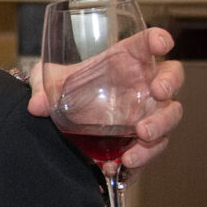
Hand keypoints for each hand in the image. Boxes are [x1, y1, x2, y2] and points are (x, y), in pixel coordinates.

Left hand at [27, 25, 184, 170]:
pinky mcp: (142, 142)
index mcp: (126, 61)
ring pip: (168, 117)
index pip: (147, 44)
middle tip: (158, 92)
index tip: (162, 43)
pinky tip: (120, 165)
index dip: (158, 40)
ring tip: (143, 134)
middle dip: (170, 83)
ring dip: (160, 125)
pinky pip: (150, 151)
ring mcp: (146, 114)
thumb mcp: (50, 85)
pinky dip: (140, 159)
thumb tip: (36, 105)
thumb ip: (41, 88)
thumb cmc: (68, 92)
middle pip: (171, 79)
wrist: (65, 128)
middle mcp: (143, 86)